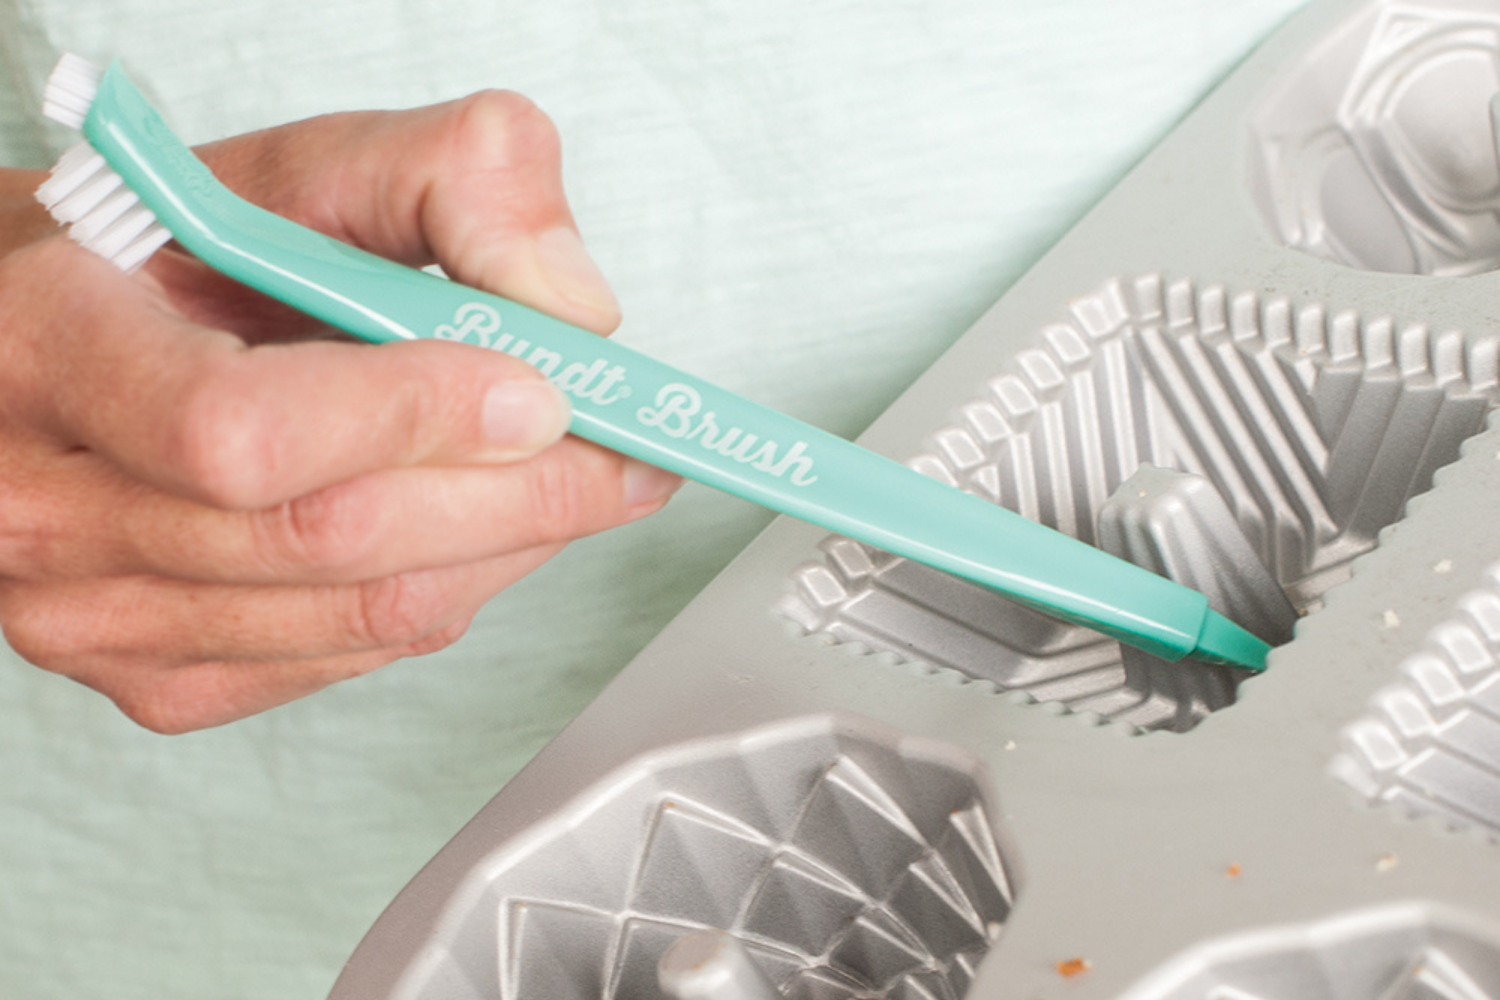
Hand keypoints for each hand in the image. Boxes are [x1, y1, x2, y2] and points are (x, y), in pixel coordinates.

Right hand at [0, 93, 679, 732]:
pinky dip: (457, 588)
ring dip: (511, 546)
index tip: (542, 390)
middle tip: (626, 452)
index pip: (243, 430)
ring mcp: (90, 617)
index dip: (416, 417)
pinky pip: (357, 653)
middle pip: (332, 540)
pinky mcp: (162, 681)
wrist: (72, 349)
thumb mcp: (302, 168)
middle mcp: (44, 503)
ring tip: (577, 479)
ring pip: (366, 613)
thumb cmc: (180, 257)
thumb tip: (570, 306)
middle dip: (522, 495)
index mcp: (49, 345)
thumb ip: (448, 178)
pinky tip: (477, 525)